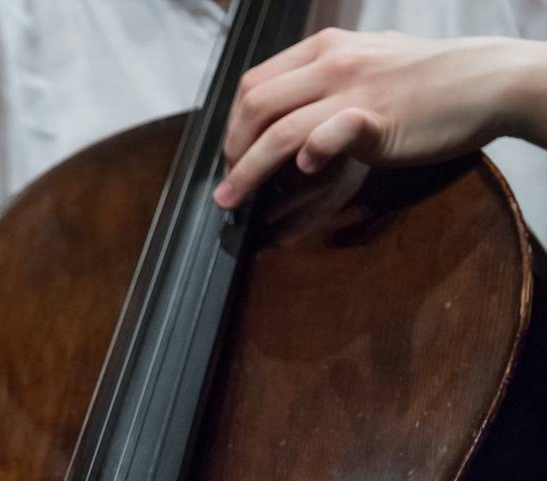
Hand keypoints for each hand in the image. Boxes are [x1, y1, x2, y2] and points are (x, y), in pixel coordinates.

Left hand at [214, 29, 539, 210]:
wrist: (485, 81)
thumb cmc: (427, 81)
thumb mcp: (368, 65)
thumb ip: (327, 87)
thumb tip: (295, 125)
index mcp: (324, 48)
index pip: (255, 84)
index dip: (233, 125)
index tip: (231, 156)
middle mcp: (331, 62)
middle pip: (255, 106)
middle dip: (232, 151)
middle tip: (228, 184)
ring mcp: (352, 90)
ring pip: (279, 129)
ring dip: (248, 169)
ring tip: (233, 198)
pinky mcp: (375, 119)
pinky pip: (326, 133)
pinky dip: (307, 155)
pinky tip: (303, 172)